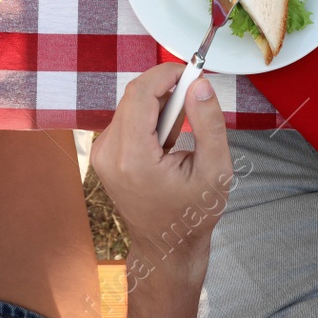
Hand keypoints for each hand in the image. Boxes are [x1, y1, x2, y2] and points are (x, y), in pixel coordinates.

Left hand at [91, 64, 233, 276]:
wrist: (166, 246)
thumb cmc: (192, 214)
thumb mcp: (215, 170)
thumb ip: (209, 123)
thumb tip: (199, 84)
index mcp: (133, 158)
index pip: (140, 93)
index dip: (166, 73)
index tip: (193, 71)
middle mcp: (109, 153)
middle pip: (134, 95)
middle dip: (166, 88)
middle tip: (195, 97)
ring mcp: (102, 154)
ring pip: (130, 104)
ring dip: (159, 104)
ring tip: (182, 130)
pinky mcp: (104, 154)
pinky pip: (126, 118)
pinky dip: (149, 117)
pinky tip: (167, 140)